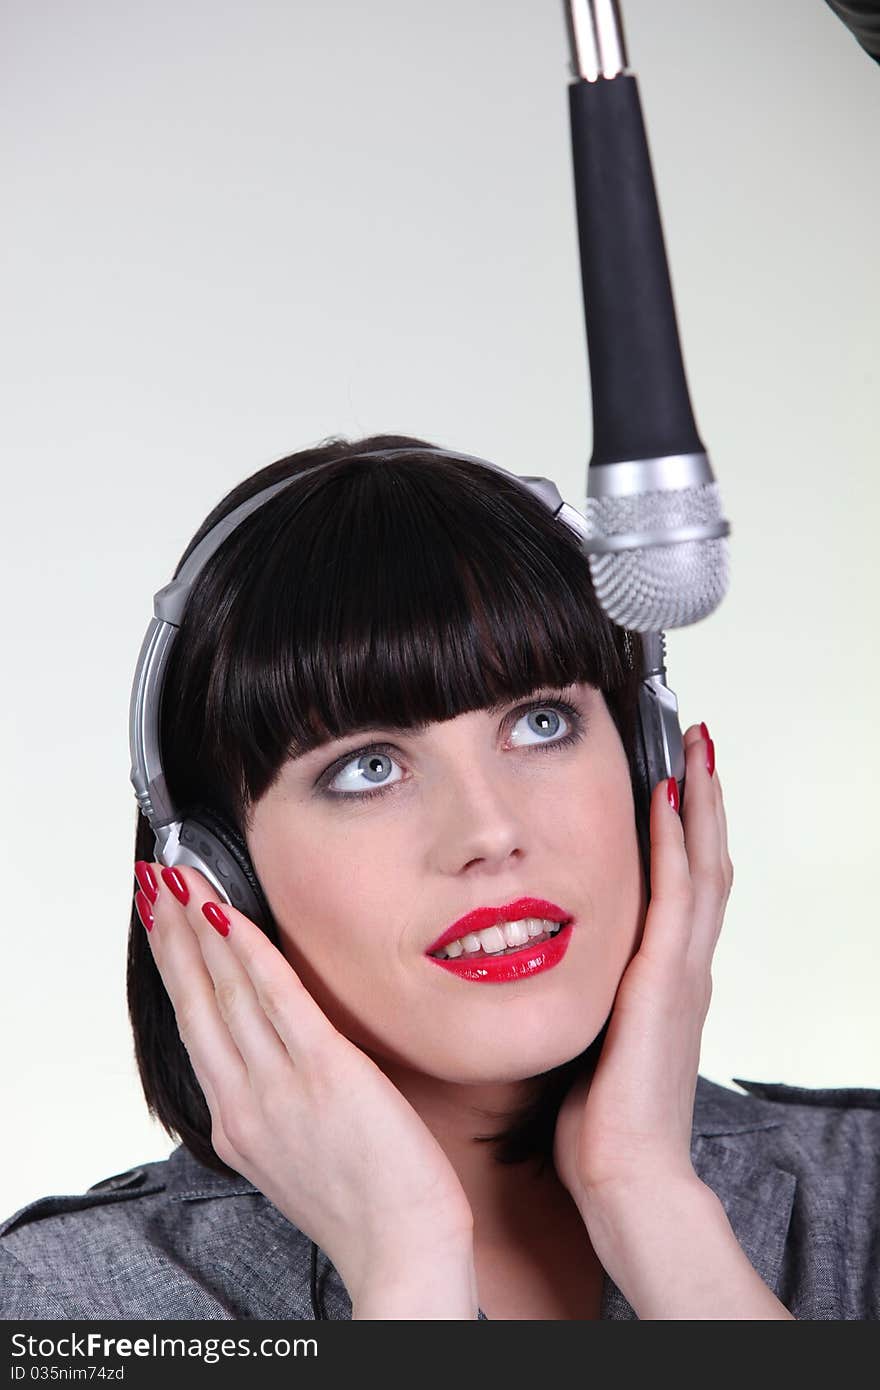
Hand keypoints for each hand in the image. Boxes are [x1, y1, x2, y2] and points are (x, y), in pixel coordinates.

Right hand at [134, 863, 474, 1304]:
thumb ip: (277, 1105)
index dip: (177, 970)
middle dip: (175, 935)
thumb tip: (277, 1056)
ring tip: (185, 882)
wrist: (401, 1252)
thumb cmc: (364, 1207)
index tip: (164, 926)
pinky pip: (279, 998)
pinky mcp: (326, 1071)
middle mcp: (245, 1102)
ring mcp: (280, 1087)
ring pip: (228, 991)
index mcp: (236, 1124)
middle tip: (159, 883)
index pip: (196, 1029)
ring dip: (203, 928)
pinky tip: (232, 916)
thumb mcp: (297, 1158)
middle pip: (198, 1001)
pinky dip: (251, 952)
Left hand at [552, 724, 731, 1212]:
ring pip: (702, 862)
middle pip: (704, 859)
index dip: (684, 828)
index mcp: (662, 978)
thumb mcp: (586, 1039)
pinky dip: (677, 839)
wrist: (623, 1177)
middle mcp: (682, 965)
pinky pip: (679, 893)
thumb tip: (536, 970)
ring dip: (699, 798)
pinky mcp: (668, 979)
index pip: (683, 884)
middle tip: (694, 736)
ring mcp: (682, 970)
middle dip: (701, 795)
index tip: (672, 774)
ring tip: (695, 742)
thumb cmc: (598, 1121)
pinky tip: (667, 794)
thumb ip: (580, 998)